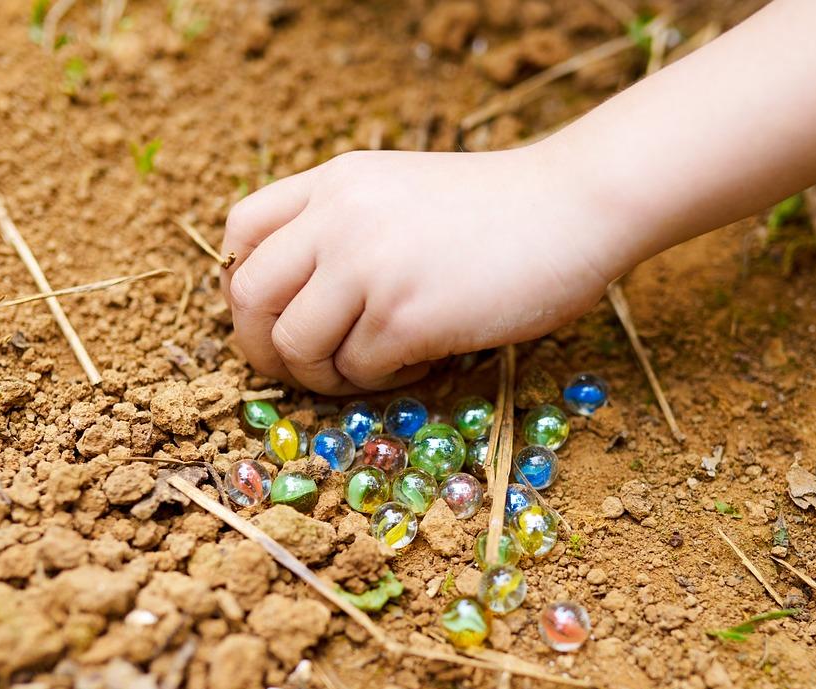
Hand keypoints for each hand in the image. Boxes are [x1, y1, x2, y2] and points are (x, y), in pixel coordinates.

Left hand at [219, 145, 615, 394]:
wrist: (574, 207)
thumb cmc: (499, 208)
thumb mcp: (400, 190)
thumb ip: (344, 224)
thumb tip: (298, 300)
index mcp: (334, 182)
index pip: (241, 232)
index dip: (250, 286)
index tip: (284, 313)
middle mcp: (337, 218)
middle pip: (249, 298)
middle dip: (267, 347)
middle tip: (310, 367)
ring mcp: (367, 267)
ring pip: (295, 347)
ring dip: (326, 374)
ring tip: (376, 365)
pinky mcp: (405, 317)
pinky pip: (358, 372)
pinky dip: (385, 379)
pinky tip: (426, 358)